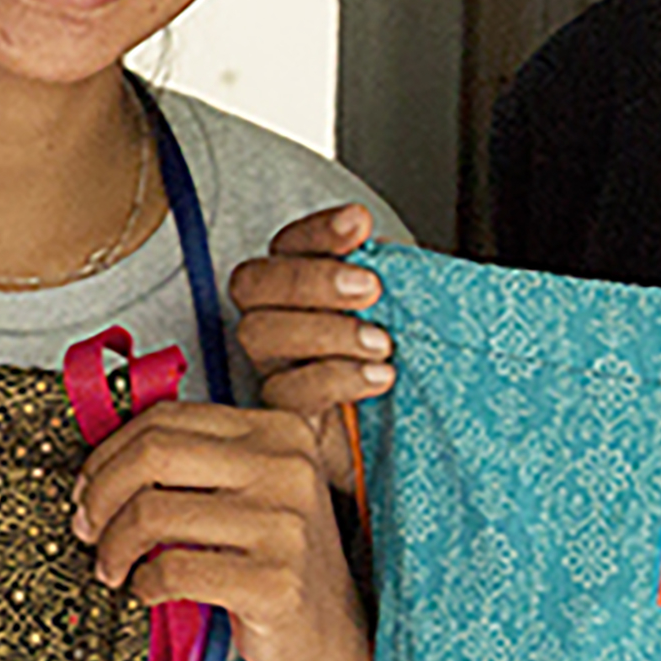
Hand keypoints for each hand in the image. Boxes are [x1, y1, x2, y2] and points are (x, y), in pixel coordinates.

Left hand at [72, 399, 371, 660]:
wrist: (328, 632)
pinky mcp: (275, 581)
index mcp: (277, 430)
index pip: (165, 420)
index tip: (87, 490)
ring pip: (153, 513)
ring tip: (113, 567)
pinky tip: (148, 591)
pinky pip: (172, 570)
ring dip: (113, 546)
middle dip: (101, 495)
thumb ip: (192, 458)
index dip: (109, 454)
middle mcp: (287, 467)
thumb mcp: (245, 488)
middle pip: (153, 455)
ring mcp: (286, 524)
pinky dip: (144, 584)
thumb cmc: (270, 555)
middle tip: (87, 528)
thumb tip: (98, 460)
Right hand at [226, 204, 389, 435]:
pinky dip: (334, 378)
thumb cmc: (400, 363)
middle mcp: (275, 318)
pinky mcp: (285, 413)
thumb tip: (383, 243)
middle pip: (253, 284)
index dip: (317, 232)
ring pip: (259, 333)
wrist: (407, 436)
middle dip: (311, 280)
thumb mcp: (403, 310)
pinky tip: (379, 376)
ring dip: (322, 331)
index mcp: (299, 284)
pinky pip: (285, 393)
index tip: (358, 223)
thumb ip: (393, 276)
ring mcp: (273, 365)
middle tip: (369, 289)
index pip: (288, 245)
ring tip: (380, 343)